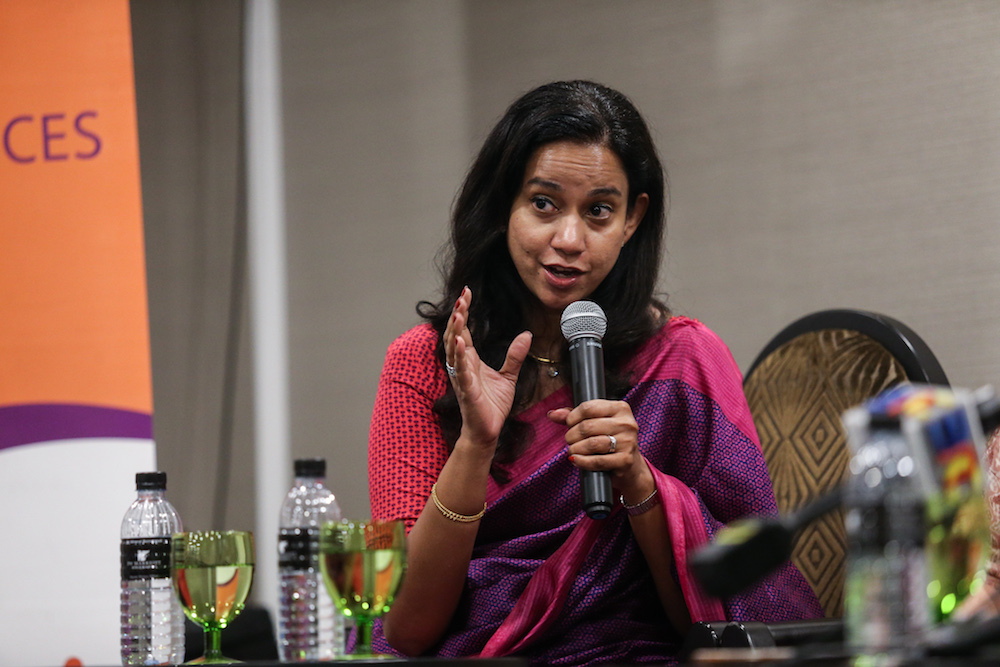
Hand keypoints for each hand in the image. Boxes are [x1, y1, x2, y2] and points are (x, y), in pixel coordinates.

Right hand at [445, 286, 530, 448]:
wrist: (489, 431)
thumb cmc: (492, 405)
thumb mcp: (509, 376)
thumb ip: (515, 356)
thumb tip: (527, 334)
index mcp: (470, 360)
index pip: (464, 331)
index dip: (464, 312)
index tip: (466, 292)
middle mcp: (462, 366)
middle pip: (455, 335)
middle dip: (458, 315)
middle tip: (462, 296)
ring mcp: (462, 378)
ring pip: (454, 350)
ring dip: (456, 331)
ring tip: (459, 314)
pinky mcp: (466, 392)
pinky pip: (461, 372)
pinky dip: (460, 357)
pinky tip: (461, 343)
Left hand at [548, 399, 652, 501]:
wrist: (629, 467)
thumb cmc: (609, 441)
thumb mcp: (594, 424)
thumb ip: (573, 417)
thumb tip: (552, 414)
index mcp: (621, 408)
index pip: (588, 407)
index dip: (572, 417)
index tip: (570, 424)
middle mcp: (627, 423)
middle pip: (587, 426)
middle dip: (572, 435)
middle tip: (570, 440)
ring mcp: (628, 442)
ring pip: (592, 443)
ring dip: (575, 449)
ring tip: (573, 450)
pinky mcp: (625, 460)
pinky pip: (597, 461)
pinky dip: (582, 461)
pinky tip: (575, 460)